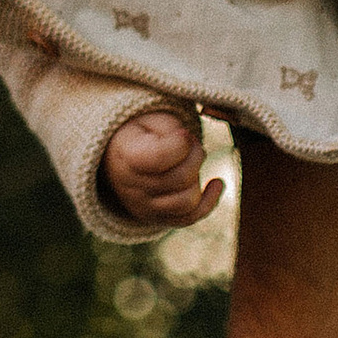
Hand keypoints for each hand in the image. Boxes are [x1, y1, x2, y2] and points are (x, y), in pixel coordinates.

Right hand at [104, 103, 221, 226]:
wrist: (119, 155)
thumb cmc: (141, 133)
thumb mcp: (150, 119)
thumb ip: (170, 129)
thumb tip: (188, 144)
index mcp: (126, 156)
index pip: (159, 158)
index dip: (182, 143)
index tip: (183, 133)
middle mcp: (131, 187)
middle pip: (180, 179)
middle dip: (196, 155)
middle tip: (191, 143)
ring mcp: (144, 206)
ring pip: (187, 202)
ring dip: (198, 176)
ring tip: (192, 159)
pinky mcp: (157, 217)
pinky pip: (189, 218)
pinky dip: (209, 202)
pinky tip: (217, 183)